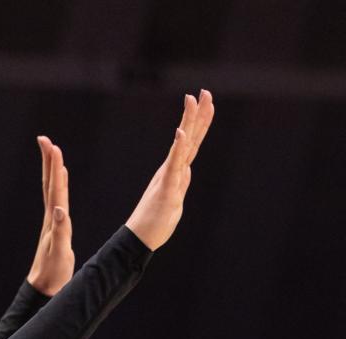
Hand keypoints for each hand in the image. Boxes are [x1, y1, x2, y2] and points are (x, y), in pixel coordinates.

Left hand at [27, 136, 74, 295]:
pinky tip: (62, 180)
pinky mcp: (55, 228)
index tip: (53, 145)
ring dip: (53, 170)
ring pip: (52, 190)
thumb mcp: (59, 252)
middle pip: (49, 183)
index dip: (54, 167)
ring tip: (54, 153)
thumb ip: (60, 230)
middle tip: (45, 139)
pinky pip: (57, 200)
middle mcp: (50, 217)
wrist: (44, 288)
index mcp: (52, 220)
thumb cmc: (52, 273)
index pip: (54, 188)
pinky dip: (60, 187)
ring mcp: (51, 222)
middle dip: (49, 160)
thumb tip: (59, 208)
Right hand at [126, 90, 213, 251]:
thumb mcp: (175, 200)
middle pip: (188, 137)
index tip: (206, 102)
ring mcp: (169, 176)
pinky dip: (177, 148)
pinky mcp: (166, 188)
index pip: (190, 143)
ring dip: (188, 122)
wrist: (140, 239)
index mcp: (175, 172)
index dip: (199, 123)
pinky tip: (180, 132)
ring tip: (194, 100)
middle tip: (204, 91)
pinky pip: (173, 165)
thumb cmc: (155, 222)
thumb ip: (181, 183)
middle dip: (197, 114)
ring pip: (182, 145)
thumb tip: (187, 170)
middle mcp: (172, 169)